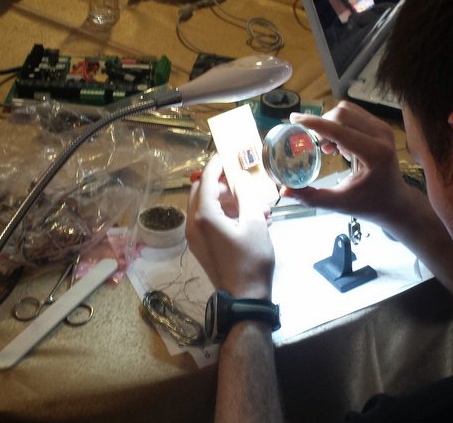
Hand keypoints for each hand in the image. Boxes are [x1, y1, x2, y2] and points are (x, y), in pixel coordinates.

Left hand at [186, 154, 274, 299]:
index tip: (226, 154)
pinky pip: (210, 222)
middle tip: (242, 181)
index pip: (205, 180)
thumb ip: (246, 197)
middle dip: (221, 184)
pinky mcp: (202, 247)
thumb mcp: (255, 223)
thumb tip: (241, 182)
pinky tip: (253, 220)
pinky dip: (227, 215)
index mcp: (204, 216)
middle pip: (201, 192)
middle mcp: (194, 224)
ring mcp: (195, 237)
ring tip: (258, 207)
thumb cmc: (252, 259)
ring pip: (207, 207)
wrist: (245, 298)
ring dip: (229, 202)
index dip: (216, 165)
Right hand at [283, 101, 411, 224]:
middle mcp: (382, 136)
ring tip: (329, 149)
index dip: (313, 122)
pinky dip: (340, 124)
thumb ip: (311, 197)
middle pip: (341, 113)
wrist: (394, 201)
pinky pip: (354, 113)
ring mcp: (383, 128)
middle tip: (318, 148)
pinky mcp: (381, 126)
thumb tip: (283, 191)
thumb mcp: (339, 203)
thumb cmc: (367, 204)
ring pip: (347, 110)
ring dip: (330, 124)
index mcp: (374, 154)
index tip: (293, 119)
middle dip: (322, 125)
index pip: (338, 129)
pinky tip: (340, 146)